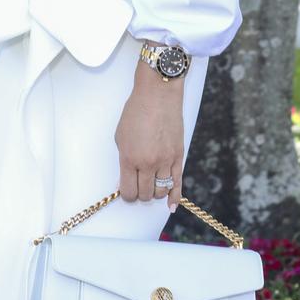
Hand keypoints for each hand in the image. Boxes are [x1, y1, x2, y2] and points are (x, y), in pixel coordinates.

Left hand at [114, 60, 184, 211]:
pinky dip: (174, 198)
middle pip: (144, 194)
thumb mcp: (120, 135)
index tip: (127, 191)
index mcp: (129, 158)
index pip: (128, 191)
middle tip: (138, 187)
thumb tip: (126, 178)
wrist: (158, 94)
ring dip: (154, 193)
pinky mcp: (178, 156)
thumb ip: (124, 159)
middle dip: (140, 194)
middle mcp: (147, 163)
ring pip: (160, 192)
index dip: (126, 194)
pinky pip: (178, 184)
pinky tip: (171, 206)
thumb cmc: (136, 111)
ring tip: (151, 186)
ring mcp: (165, 160)